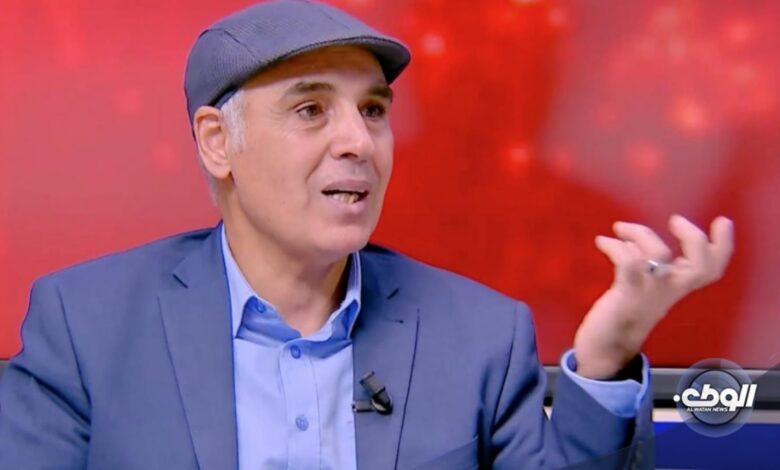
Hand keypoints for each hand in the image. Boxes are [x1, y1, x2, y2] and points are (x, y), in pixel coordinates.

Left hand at [573, 215, 733, 378]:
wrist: (606, 347)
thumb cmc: (626, 313)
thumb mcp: (648, 288)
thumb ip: (652, 267)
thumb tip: (639, 236)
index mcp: (678, 287)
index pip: (712, 269)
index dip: (723, 246)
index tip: (722, 221)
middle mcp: (670, 289)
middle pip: (701, 264)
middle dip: (693, 237)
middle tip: (674, 220)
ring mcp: (650, 292)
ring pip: (660, 254)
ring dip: (639, 233)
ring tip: (619, 229)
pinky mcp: (627, 293)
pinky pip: (628, 262)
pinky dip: (614, 246)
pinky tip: (602, 242)